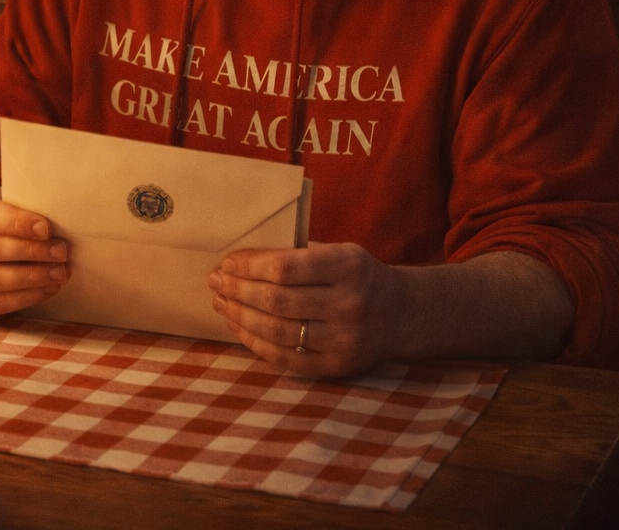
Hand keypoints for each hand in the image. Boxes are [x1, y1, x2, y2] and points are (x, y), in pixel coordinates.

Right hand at [0, 180, 69, 318]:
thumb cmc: (0, 218)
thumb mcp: (7, 202)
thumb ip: (25, 209)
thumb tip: (57, 227)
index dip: (18, 223)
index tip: (46, 229)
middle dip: (31, 252)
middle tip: (61, 253)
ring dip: (32, 277)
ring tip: (59, 273)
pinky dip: (26, 298)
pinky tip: (47, 288)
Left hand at [208, 242, 407, 378]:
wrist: (403, 314)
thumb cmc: (358, 276)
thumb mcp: (339, 252)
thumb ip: (298, 254)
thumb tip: (241, 260)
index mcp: (349, 267)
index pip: (285, 268)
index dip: (249, 266)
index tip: (227, 263)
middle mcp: (349, 305)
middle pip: (277, 301)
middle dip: (238, 291)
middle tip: (216, 282)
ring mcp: (344, 340)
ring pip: (277, 332)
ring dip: (240, 316)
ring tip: (221, 303)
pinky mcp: (335, 367)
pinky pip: (284, 358)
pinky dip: (255, 342)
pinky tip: (238, 326)